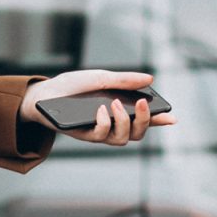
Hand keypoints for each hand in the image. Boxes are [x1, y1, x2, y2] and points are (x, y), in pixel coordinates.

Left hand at [22, 70, 175, 147]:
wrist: (44, 93)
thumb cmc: (73, 86)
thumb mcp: (100, 77)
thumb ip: (124, 80)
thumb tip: (149, 79)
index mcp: (120, 109)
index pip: (145, 118)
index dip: (161, 120)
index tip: (173, 117)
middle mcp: (113, 124)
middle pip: (138, 133)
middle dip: (144, 120)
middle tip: (142, 102)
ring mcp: (100, 132)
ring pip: (123, 139)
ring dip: (123, 122)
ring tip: (115, 104)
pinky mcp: (85, 135)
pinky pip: (101, 136)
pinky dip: (104, 122)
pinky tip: (100, 109)